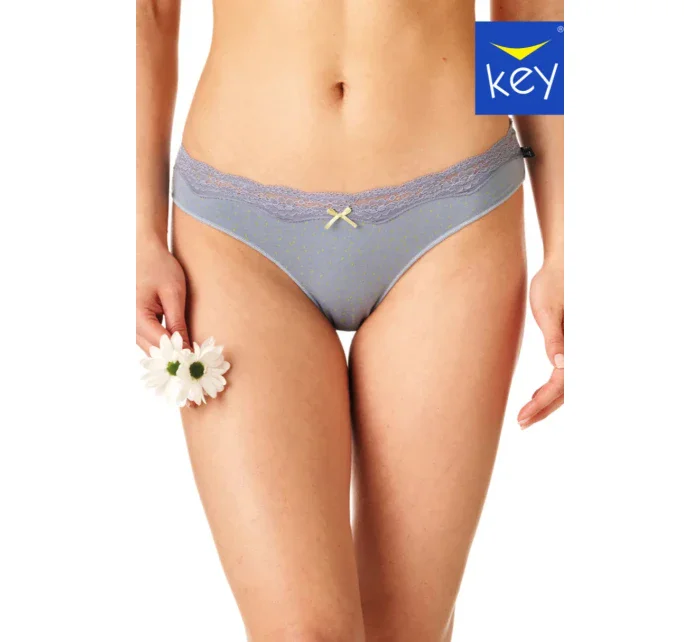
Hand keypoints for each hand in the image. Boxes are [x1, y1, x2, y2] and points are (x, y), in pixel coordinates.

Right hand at [136, 237, 190, 353]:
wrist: (143, 250)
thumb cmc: (158, 266)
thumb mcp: (173, 293)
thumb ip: (178, 323)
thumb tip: (185, 348)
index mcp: (136, 316)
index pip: (162, 345)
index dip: (180, 355)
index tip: (197, 364)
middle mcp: (128, 323)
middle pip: (154, 352)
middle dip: (175, 359)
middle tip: (196, 363)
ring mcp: (128, 324)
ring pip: (150, 349)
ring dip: (169, 354)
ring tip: (190, 358)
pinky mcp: (133, 323)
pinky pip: (148, 341)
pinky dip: (163, 345)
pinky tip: (179, 346)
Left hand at [518, 259, 563, 428]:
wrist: (563, 262)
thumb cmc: (552, 281)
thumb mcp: (546, 308)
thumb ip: (555, 337)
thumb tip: (561, 365)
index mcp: (578, 339)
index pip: (563, 382)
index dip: (544, 402)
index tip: (523, 415)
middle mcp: (582, 346)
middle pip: (568, 389)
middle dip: (545, 408)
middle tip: (520, 423)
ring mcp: (579, 346)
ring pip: (569, 384)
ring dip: (550, 402)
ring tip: (526, 415)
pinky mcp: (573, 344)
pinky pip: (568, 373)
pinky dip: (553, 389)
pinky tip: (536, 396)